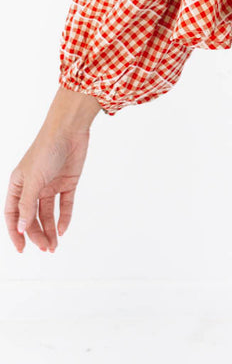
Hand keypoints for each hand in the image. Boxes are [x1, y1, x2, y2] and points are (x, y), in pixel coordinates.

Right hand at [5, 126, 90, 253]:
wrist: (70, 130)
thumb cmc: (46, 149)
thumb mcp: (33, 179)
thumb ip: (26, 205)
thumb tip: (20, 227)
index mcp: (18, 183)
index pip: (13, 213)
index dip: (15, 231)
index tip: (21, 249)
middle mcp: (33, 185)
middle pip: (31, 216)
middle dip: (36, 234)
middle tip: (45, 248)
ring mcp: (51, 184)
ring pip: (48, 213)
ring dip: (50, 230)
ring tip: (53, 246)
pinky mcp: (67, 182)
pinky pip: (65, 204)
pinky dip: (64, 217)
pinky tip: (63, 229)